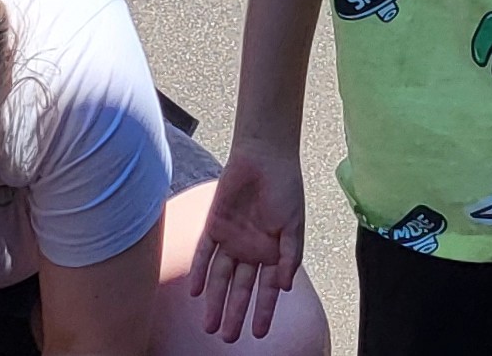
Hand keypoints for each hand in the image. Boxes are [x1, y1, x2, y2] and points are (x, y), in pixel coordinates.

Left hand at [188, 144, 309, 343]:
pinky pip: (205, 254)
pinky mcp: (214, 227)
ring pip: (220, 278)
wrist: (263, 155)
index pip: (267, 288)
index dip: (264, 310)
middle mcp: (250, 250)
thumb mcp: (294, 223)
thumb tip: (285, 288)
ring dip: (215, 301)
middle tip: (228, 338)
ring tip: (210, 326)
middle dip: (235, 313)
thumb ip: (289, 255)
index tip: (260, 333)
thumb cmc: (285, 187)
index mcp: (272, 251)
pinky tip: (197, 291)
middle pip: (240, 288)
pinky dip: (200, 272)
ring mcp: (231, 240)